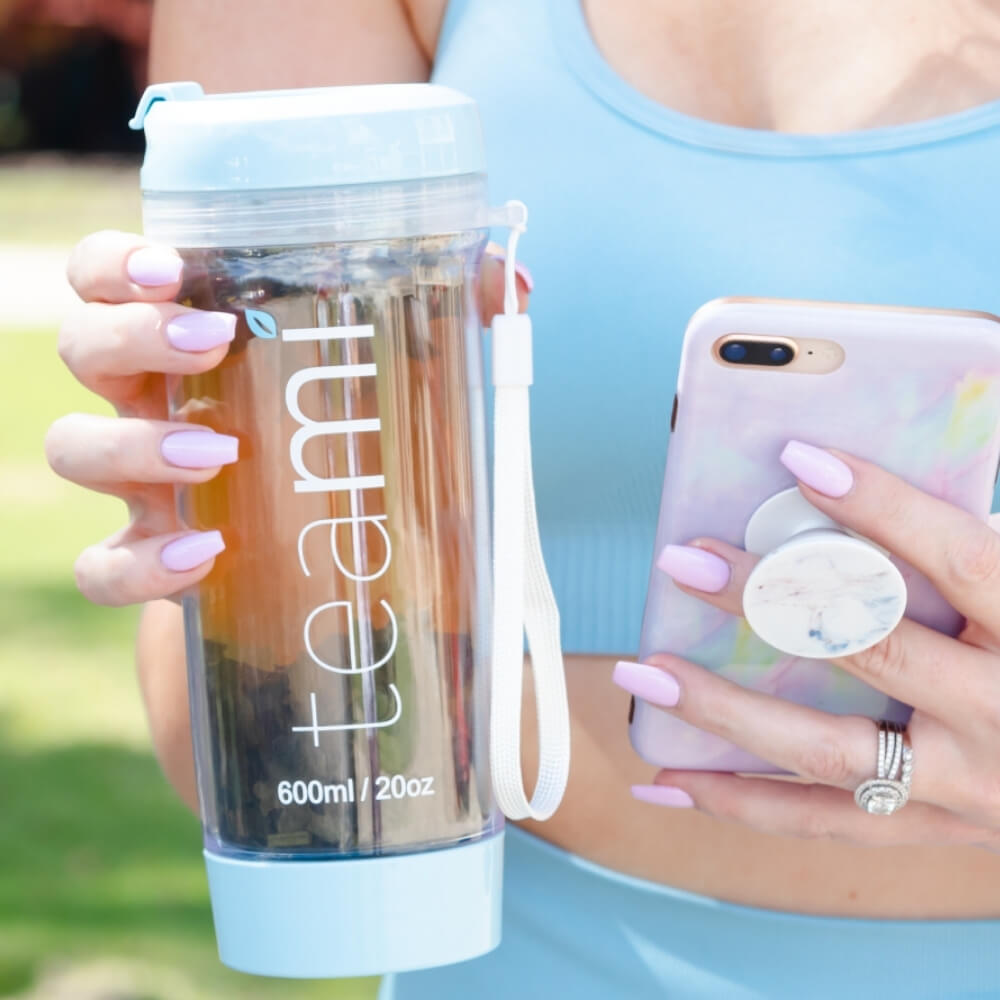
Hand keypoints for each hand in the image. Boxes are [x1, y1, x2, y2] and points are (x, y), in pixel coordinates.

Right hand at [47, 230, 529, 606]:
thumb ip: (458, 333)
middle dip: (132, 336)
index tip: (176, 268)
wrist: (356, 586)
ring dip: (136, 444)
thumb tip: (510, 282)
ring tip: (222, 453)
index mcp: (206, 351)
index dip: (120, 263)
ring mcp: (149, 489)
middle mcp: (160, 406)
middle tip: (214, 345)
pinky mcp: (154, 567)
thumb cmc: (374, 468)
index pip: (118, 280)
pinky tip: (207, 556)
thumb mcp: (420, 399)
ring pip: (75, 448)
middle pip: (86, 346)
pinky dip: (140, 564)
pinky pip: (103, 568)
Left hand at [613, 441, 999, 849]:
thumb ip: (971, 551)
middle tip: (683, 560)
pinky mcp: (932, 830)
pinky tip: (665, 780)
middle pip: (871, 648)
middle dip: (768, 601)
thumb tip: (846, 484)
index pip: (959, 557)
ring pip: (826, 750)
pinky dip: (737, 803)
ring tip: (642, 670)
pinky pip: (821, 823)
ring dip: (722, 710)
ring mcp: (966, 787)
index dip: (883, 506)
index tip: (800, 458)